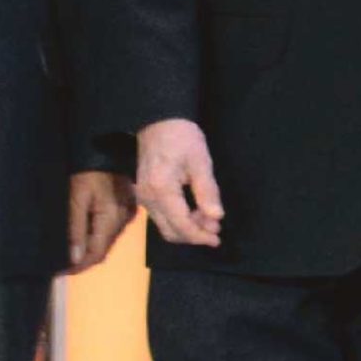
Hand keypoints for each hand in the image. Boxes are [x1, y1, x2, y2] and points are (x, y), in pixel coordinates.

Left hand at [67, 170, 135, 269]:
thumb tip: (73, 258)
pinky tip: (86, 235)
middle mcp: (124, 220)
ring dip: (91, 248)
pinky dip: (98, 237)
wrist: (107, 149)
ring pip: (108, 241)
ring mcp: (128, 214)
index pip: (96, 253)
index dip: (78, 266)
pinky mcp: (129, 208)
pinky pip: (112, 230)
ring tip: (70, 251)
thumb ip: (75, 229)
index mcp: (111, 219)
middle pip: (103, 249)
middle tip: (61, 264)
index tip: (59, 271)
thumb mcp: (75, 199)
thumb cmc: (86, 173)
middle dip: (83, 259)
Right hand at [136, 118, 224, 246]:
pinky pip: (161, 216)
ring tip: (210, 222)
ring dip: (187, 229)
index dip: (199, 236)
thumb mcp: (201, 162)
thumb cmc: (182, 137)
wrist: (158, 121)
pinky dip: (178, 220)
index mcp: (161, 190)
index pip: (180, 225)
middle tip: (216, 230)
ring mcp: (143, 197)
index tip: (217, 240)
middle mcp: (147, 198)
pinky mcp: (144, 193)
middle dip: (194, 235)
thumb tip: (216, 217)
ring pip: (164, 225)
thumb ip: (207, 191)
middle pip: (169, 231)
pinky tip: (195, 213)